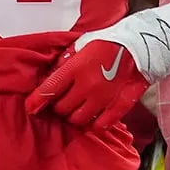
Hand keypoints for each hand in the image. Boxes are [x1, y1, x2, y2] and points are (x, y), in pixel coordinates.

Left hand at [25, 39, 148, 129]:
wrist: (139, 47)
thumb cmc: (106, 44)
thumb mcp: (78, 46)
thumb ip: (63, 63)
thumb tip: (50, 79)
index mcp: (74, 68)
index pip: (48, 91)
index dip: (36, 102)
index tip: (31, 107)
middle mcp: (87, 85)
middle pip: (62, 109)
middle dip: (58, 107)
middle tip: (63, 101)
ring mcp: (104, 98)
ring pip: (78, 120)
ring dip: (74, 116)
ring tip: (77, 109)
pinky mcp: (119, 106)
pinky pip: (101, 125)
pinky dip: (94, 124)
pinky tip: (93, 117)